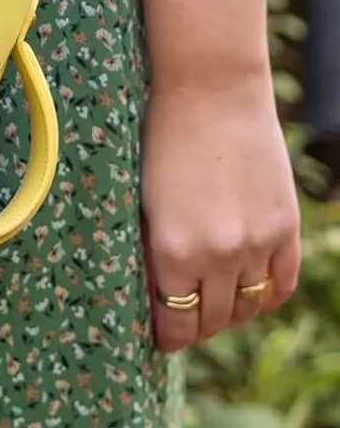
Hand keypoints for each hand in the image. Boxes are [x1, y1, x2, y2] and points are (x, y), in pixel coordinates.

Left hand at [140, 77, 300, 352]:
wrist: (210, 90)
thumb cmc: (160, 137)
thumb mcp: (141, 199)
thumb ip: (151, 249)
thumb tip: (153, 292)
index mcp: (174, 249)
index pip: (176, 322)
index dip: (167, 337)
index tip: (160, 337)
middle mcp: (220, 254)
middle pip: (213, 320)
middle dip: (195, 326)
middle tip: (182, 321)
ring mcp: (258, 241)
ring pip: (248, 307)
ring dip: (231, 313)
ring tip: (213, 305)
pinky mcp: (285, 225)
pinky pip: (281, 283)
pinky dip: (265, 295)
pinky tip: (249, 293)